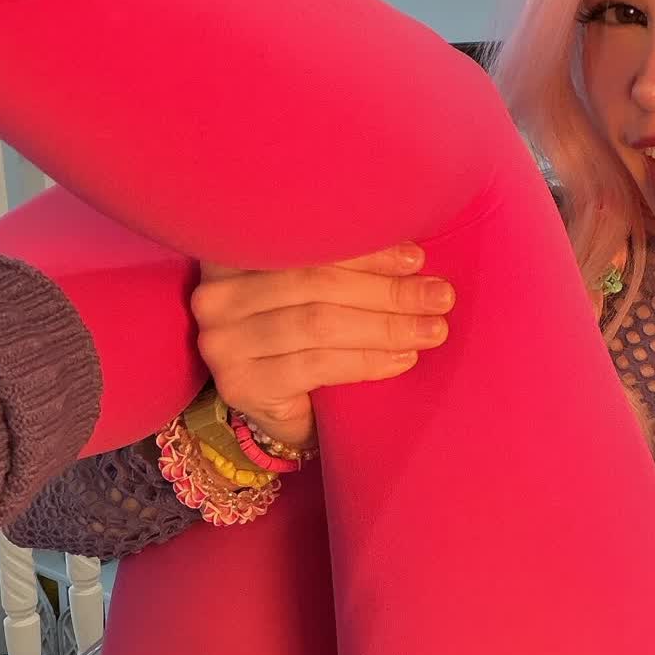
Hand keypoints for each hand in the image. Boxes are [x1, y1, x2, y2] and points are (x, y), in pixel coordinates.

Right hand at [190, 245, 455, 452]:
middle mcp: (216, 294)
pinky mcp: (240, 384)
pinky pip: (317, 365)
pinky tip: (402, 359)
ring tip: (431, 329)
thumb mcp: (317, 293)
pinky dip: (366, 360)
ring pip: (319, 323)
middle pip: (315, 282)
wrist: (280, 412)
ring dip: (386, 326)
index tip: (416, 257)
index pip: (305, 243)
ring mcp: (222, 342)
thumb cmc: (304, 341)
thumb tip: (412, 252)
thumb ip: (342, 266)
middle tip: (439, 296)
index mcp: (233, 253)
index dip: (365, 249)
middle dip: (386, 290)